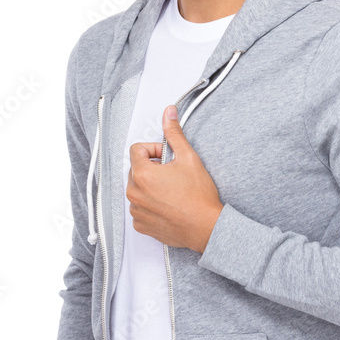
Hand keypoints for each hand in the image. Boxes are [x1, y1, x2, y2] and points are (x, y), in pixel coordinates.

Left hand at [126, 105, 223, 252]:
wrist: (206, 227)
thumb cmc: (198, 196)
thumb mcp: (188, 158)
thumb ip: (174, 133)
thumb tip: (168, 112)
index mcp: (142, 174)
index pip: (136, 150)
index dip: (153, 150)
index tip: (166, 157)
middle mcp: (134, 193)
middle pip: (136, 170)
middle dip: (152, 169)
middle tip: (173, 175)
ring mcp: (136, 211)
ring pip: (138, 190)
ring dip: (150, 188)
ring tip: (172, 192)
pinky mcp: (141, 226)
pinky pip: (140, 210)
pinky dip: (150, 206)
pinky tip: (168, 206)